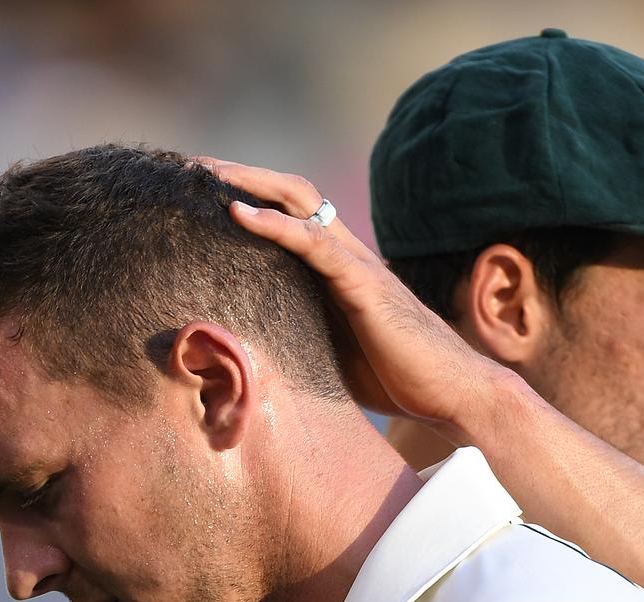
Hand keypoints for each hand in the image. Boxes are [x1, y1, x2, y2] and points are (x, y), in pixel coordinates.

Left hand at [200, 158, 515, 431]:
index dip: (248, 194)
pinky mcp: (365, 285)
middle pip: (290, 192)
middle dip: (239, 174)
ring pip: (299, 203)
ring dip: (249, 182)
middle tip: (189, 166)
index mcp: (338, 268)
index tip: (199, 190)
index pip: (289, 214)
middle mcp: (347, 254)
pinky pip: (315, 243)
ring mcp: (357, 265)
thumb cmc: (398, 379)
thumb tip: (249, 354)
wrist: (454, 393)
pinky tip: (239, 212)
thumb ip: (300, 336)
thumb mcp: (332, 353)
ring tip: (204, 173)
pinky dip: (275, 224)